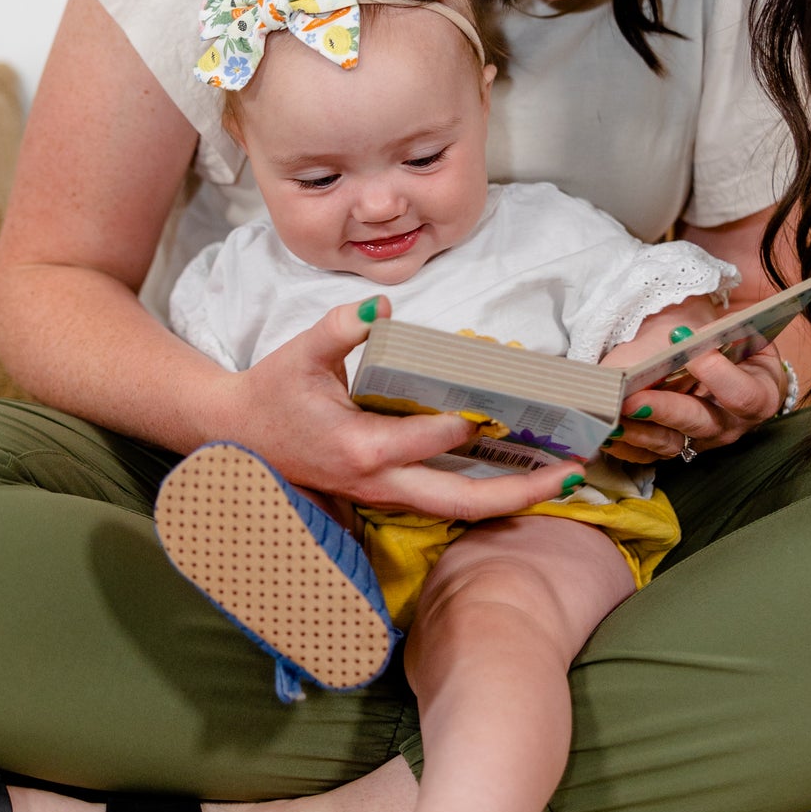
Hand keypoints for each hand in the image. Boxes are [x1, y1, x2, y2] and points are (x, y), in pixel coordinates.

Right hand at [209, 296, 579, 520]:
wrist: (236, 435)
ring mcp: (383, 495)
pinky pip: (443, 502)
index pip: (427, 439)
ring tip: (563, 480)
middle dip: (521, 492)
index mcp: (360, 448)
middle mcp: (379, 482)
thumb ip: (340, 326)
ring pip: (457, 509)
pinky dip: (486, 494)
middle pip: (462, 500)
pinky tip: (521, 476)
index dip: (465, 423)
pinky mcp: (386, 495)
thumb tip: (382, 301)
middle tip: (574, 473)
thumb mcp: (300, 352)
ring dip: (512, 498)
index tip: (499, 404)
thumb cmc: (271, 392)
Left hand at [603, 342, 788, 463]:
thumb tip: (682, 336)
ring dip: (639, 432)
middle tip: (632, 400)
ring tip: (611, 419)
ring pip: (671, 443)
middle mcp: (731, 424)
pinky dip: (626, 444)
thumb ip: (716, 330)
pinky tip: (607, 432)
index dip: (715, 373)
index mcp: (758, 394)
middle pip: (700, 423)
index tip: (682, 344)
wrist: (727, 363)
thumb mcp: (732, 329)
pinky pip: (648, 454)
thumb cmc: (728, 342)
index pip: (742, 393)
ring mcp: (701, 440)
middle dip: (664, 410)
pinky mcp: (674, 447)